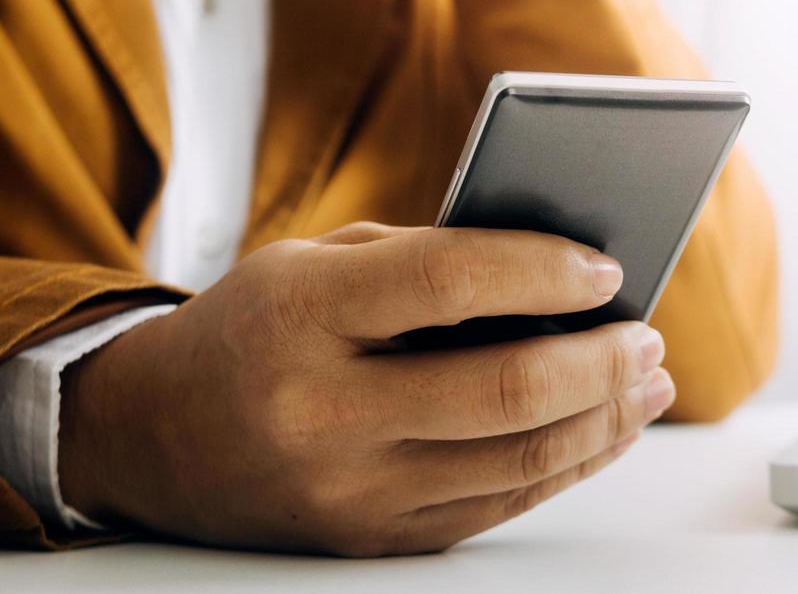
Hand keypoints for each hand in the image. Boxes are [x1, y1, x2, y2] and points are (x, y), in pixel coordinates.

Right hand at [60, 223, 672, 555]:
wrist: (151, 437)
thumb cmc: (252, 332)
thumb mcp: (310, 263)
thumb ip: (425, 259)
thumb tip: (562, 275)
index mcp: (299, 316)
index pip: (447, 283)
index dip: (542, 272)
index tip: (604, 269)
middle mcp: (320, 412)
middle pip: (503, 390)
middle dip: (599, 361)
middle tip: (645, 336)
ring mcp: (346, 490)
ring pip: (516, 460)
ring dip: (603, 418)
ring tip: (647, 381)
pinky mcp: (370, 540)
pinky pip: (496, 506)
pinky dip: (565, 466)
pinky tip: (601, 429)